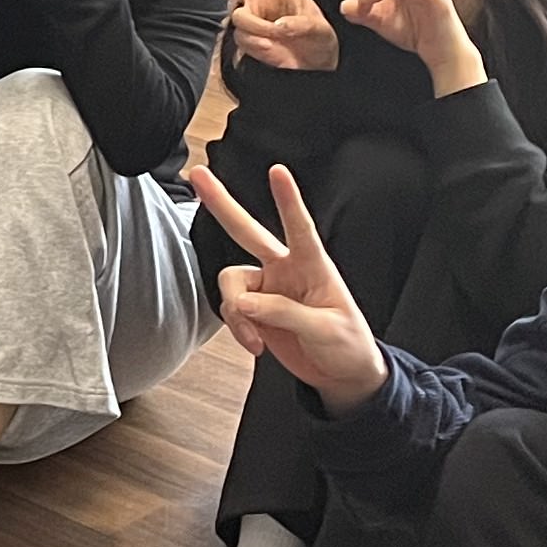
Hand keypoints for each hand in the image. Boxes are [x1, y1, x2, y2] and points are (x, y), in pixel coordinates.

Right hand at [162, 0, 339, 70]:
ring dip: (260, 31)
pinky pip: (242, 40)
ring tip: (280, 40)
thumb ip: (299, 24)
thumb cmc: (319, 40)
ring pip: (239, 19)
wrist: (313, 66)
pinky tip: (273, 49)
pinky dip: (259, 47)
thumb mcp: (319, 28)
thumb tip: (277, 26)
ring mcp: (250, 19)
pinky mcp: (247, 40)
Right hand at [191, 156, 388, 411]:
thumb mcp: (326, 330)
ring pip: (231, 282)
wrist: (342, 375)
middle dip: (222, 204)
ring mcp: (267, 289)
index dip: (288, 200)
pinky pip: (231, 310)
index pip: (300, 227)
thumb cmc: (348, 346)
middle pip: (248, 231)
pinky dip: (238, 329)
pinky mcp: (255, 310)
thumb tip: (244, 303)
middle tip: (198, 176)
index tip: (277, 171)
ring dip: (235, 310)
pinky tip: (256, 343)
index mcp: (313, 266)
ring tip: (253, 336)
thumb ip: (285, 313)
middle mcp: (285, 270)